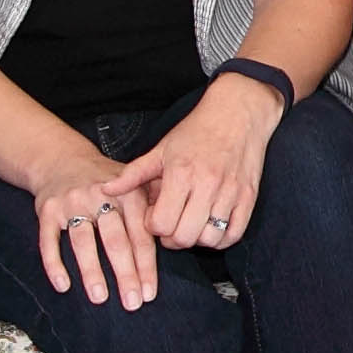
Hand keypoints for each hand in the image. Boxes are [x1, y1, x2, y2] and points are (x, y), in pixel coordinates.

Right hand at [31, 152, 166, 309]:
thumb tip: (179, 235)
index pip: (140, 235)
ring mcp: (72, 202)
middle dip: (125, 274)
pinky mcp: (47, 210)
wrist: (62, 159)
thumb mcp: (135, 183)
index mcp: (128, 192)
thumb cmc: (106, 181)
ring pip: (83, 241)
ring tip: (100, 297)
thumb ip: (156, 205)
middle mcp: (101, 195)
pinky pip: (49, 240)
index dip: (146, 266)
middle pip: (115, 240)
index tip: (149, 293)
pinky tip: (63, 285)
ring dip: (92, 272)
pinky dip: (54, 263)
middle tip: (132, 303)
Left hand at [105, 72, 286, 253]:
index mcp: (180, 173)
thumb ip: (133, 174)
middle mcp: (206, 185)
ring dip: (196, 239)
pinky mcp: (248, 197)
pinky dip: (221, 239)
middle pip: (183, 237)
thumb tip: (104, 190)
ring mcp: (230, 193)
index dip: (152, 226)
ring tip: (191, 225)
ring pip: (209, 239)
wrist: (238, 113)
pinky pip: (234, 234)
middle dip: (172, 238)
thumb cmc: (196, 131)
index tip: (154, 215)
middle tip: (171, 225)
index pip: (160, 223)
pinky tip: (211, 227)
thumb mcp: (161, 149)